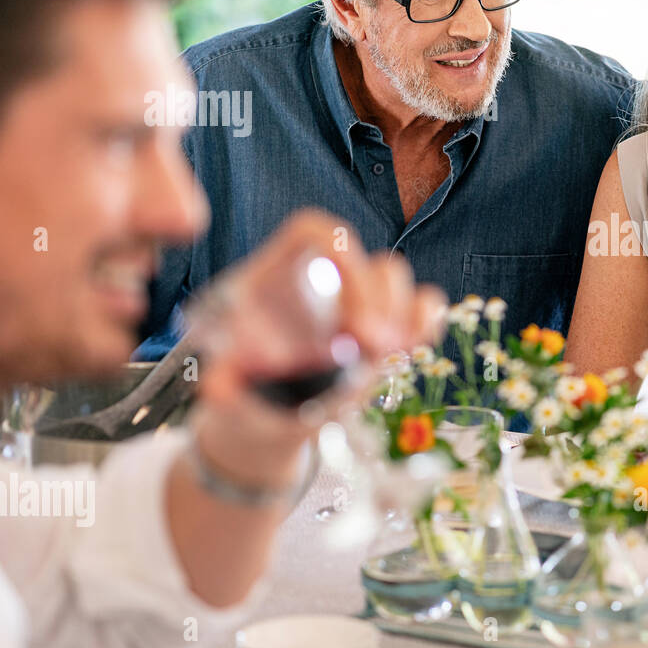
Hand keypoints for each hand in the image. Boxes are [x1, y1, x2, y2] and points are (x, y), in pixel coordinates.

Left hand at [191, 209, 446, 490]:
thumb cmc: (239, 391)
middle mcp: (324, 282)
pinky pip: (419, 307)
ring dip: (401, 312)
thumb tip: (221, 391)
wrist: (261, 414)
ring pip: (394, 278)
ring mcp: (356, 305)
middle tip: (369, 345)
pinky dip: (426, 319)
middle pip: (364, 258)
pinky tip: (417, 346)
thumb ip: (224, 383)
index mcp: (279, 276)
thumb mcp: (224, 386)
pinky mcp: (383, 330)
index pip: (317, 233)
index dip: (343, 255)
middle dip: (376, 299)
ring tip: (385, 353)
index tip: (347, 310)